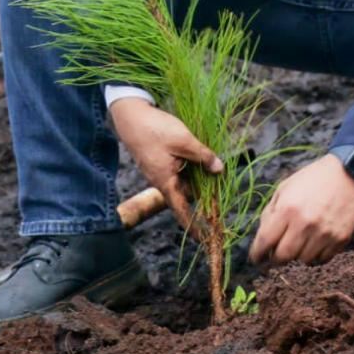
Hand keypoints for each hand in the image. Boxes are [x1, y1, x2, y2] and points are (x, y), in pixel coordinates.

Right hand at [109, 98, 223, 234]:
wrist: (130, 115)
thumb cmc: (155, 129)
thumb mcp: (184, 141)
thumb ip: (203, 156)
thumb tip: (220, 169)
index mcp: (166, 182)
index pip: (182, 211)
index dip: (194, 226)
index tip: (205, 238)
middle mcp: (163, 181)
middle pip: (187, 195)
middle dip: (205, 198)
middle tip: (222, 200)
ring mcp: (161, 171)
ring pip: (185, 180)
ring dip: (200, 180)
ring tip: (217, 177)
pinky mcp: (160, 160)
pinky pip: (180, 170)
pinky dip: (193, 168)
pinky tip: (204, 160)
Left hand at [249, 155, 353, 264]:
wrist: (350, 173)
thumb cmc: (314, 178)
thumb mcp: (285, 187)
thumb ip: (270, 212)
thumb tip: (263, 237)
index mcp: (287, 209)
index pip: (265, 241)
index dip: (257, 254)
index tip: (257, 258)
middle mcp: (305, 225)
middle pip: (283, 257)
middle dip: (276, 258)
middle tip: (277, 253)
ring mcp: (324, 234)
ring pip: (302, 261)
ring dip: (297, 255)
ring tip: (299, 243)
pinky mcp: (340, 240)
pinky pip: (322, 259)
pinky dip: (315, 256)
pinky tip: (314, 244)